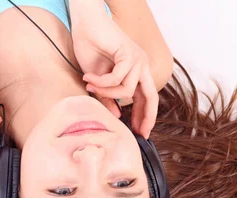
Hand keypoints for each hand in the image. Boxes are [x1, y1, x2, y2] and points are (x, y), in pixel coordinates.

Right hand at [70, 5, 158, 138]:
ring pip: (127, 90)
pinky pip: (116, 79)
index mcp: (137, 72)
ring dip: (105, 92)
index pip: (147, 98)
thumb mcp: (98, 80)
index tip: (140, 133)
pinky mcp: (129, 54)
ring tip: (90, 85)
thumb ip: (108, 97)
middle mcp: (142, 66)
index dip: (145, 116)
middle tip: (138, 132)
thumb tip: (115, 115)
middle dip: (145, 116)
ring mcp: (138, 59)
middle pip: (151, 97)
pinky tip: (88, 77)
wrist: (86, 25)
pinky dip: (100, 81)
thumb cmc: (90, 48)